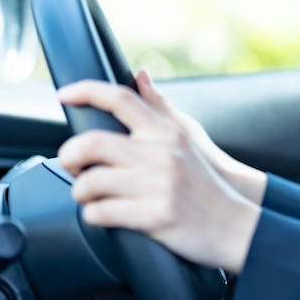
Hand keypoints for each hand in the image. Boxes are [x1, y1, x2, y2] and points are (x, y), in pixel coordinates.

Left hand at [57, 80, 259, 273]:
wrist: (234, 225)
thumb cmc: (207, 181)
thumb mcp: (187, 135)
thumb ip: (159, 106)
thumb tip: (141, 74)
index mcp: (166, 132)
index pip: (121, 99)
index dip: (87, 91)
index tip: (64, 95)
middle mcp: (161, 155)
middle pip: (92, 143)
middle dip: (70, 156)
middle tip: (73, 165)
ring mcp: (159, 186)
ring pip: (91, 182)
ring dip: (80, 192)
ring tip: (88, 196)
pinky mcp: (155, 216)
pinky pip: (102, 213)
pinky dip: (93, 216)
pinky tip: (103, 214)